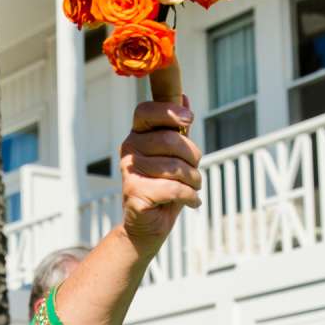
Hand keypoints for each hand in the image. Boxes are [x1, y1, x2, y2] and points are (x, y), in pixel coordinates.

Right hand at [119, 98, 202, 255]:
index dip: (168, 110)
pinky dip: (190, 196)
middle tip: (195, 171)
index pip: (146, 111)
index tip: (189, 119)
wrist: (147, 227)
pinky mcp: (135, 193)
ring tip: (192, 188)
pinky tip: (192, 201)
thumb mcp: (174, 156)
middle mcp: (129, 150)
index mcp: (137, 136)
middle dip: (193, 156)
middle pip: (170, 139)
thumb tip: (184, 97)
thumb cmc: (164, 189)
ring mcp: (130, 172)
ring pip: (176, 166)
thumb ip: (178, 129)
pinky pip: (174, 188)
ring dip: (194, 180)